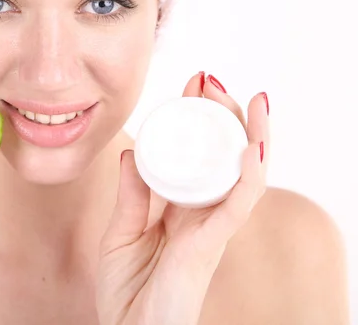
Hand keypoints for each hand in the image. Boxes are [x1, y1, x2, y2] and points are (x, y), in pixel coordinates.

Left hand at [97, 72, 268, 324]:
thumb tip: (131, 152)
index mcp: (181, 210)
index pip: (197, 156)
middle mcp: (202, 215)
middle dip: (224, 117)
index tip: (190, 84)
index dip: (197, 120)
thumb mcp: (121, 234)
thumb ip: (131, 196)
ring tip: (251, 99)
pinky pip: (236, 208)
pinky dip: (248, 176)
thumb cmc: (127, 293)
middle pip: (225, 158)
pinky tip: (252, 146)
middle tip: (212, 81)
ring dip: (251, 135)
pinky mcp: (211, 247)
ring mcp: (210, 230)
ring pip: (243, 176)